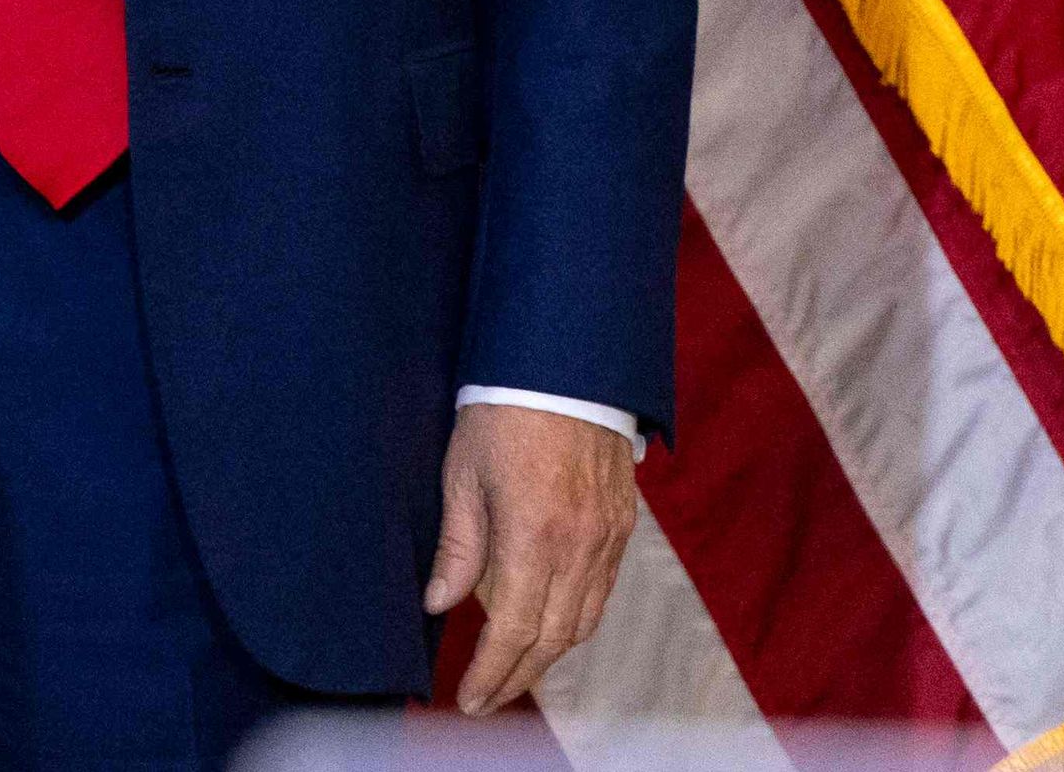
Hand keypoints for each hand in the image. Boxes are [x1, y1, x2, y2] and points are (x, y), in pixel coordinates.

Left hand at [425, 402, 638, 714]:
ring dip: (547, 655)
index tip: (469, 697)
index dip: (490, 671)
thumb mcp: (462, 474)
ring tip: (511, 672)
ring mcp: (608, 538)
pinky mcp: (622, 526)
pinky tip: (548, 627)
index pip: (512, 629)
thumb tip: (441, 604)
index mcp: (534, 535)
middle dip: (516, 676)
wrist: (564, 365)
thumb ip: (458, 546)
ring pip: (582, 622)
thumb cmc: (502, 412)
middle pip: (551, 638)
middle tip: (485, 697)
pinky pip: (601, 593)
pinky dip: (574, 621)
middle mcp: (580, 546)